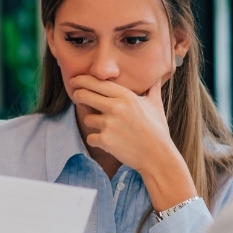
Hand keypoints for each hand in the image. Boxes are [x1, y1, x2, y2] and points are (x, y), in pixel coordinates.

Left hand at [69, 75, 196, 209]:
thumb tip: (157, 76)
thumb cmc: (157, 130)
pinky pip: (90, 137)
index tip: (75, 81)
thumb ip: (152, 89)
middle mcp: (115, 107)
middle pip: (83, 95)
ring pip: (86, 119)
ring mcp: (109, 124)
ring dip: (93, 124)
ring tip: (108, 128)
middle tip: (76, 96)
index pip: (97, 83)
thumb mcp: (156, 105)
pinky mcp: (105, 140)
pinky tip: (108, 142)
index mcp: (126, 97)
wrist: (158, 156)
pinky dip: (97, 141)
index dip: (82, 80)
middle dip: (77, 95)